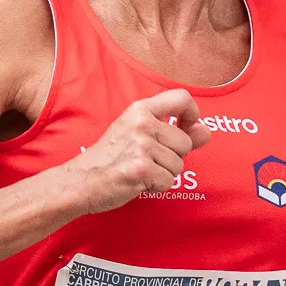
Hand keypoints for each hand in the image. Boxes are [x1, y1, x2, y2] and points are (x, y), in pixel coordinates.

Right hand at [65, 88, 208, 212]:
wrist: (80, 181)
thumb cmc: (109, 158)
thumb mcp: (138, 134)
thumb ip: (175, 131)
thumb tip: (205, 131)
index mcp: (140, 110)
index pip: (182, 98)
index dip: (192, 114)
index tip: (188, 127)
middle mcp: (142, 124)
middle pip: (185, 142)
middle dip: (173, 157)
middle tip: (147, 160)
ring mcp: (142, 146)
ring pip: (178, 165)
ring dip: (164, 174)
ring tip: (140, 170)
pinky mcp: (142, 169)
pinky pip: (168, 181)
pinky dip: (156, 186)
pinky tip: (138, 181)